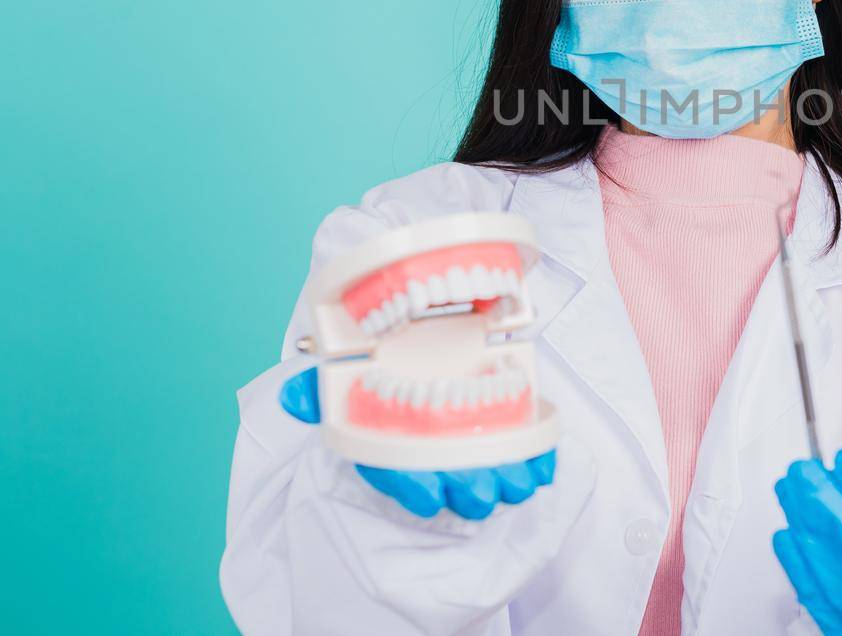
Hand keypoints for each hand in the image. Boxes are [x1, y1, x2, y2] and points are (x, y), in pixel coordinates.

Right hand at [279, 367, 555, 519]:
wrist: (416, 345)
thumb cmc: (377, 374)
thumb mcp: (343, 377)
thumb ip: (317, 388)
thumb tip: (294, 400)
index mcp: (394, 448)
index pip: (399, 476)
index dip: (413, 490)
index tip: (428, 496)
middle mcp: (435, 454)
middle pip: (452, 481)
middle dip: (467, 489)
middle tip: (481, 489)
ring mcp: (474, 446)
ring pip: (493, 473)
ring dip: (507, 479)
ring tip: (516, 478)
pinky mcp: (508, 435)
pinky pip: (528, 455)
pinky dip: (540, 459)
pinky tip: (547, 462)